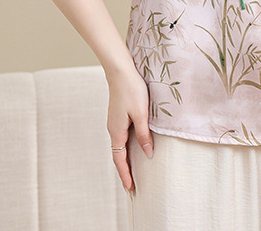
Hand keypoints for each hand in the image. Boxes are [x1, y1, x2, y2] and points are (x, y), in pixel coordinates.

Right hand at [106, 64, 152, 190]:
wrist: (120, 71)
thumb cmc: (132, 90)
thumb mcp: (141, 114)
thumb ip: (144, 134)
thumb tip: (148, 154)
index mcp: (117, 131)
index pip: (120, 160)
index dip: (125, 175)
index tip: (130, 189)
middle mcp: (113, 129)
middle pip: (118, 155)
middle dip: (125, 171)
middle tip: (132, 186)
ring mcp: (114, 122)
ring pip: (119, 146)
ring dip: (125, 159)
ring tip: (133, 170)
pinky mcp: (117, 115)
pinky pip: (121, 137)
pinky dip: (125, 148)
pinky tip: (133, 147)